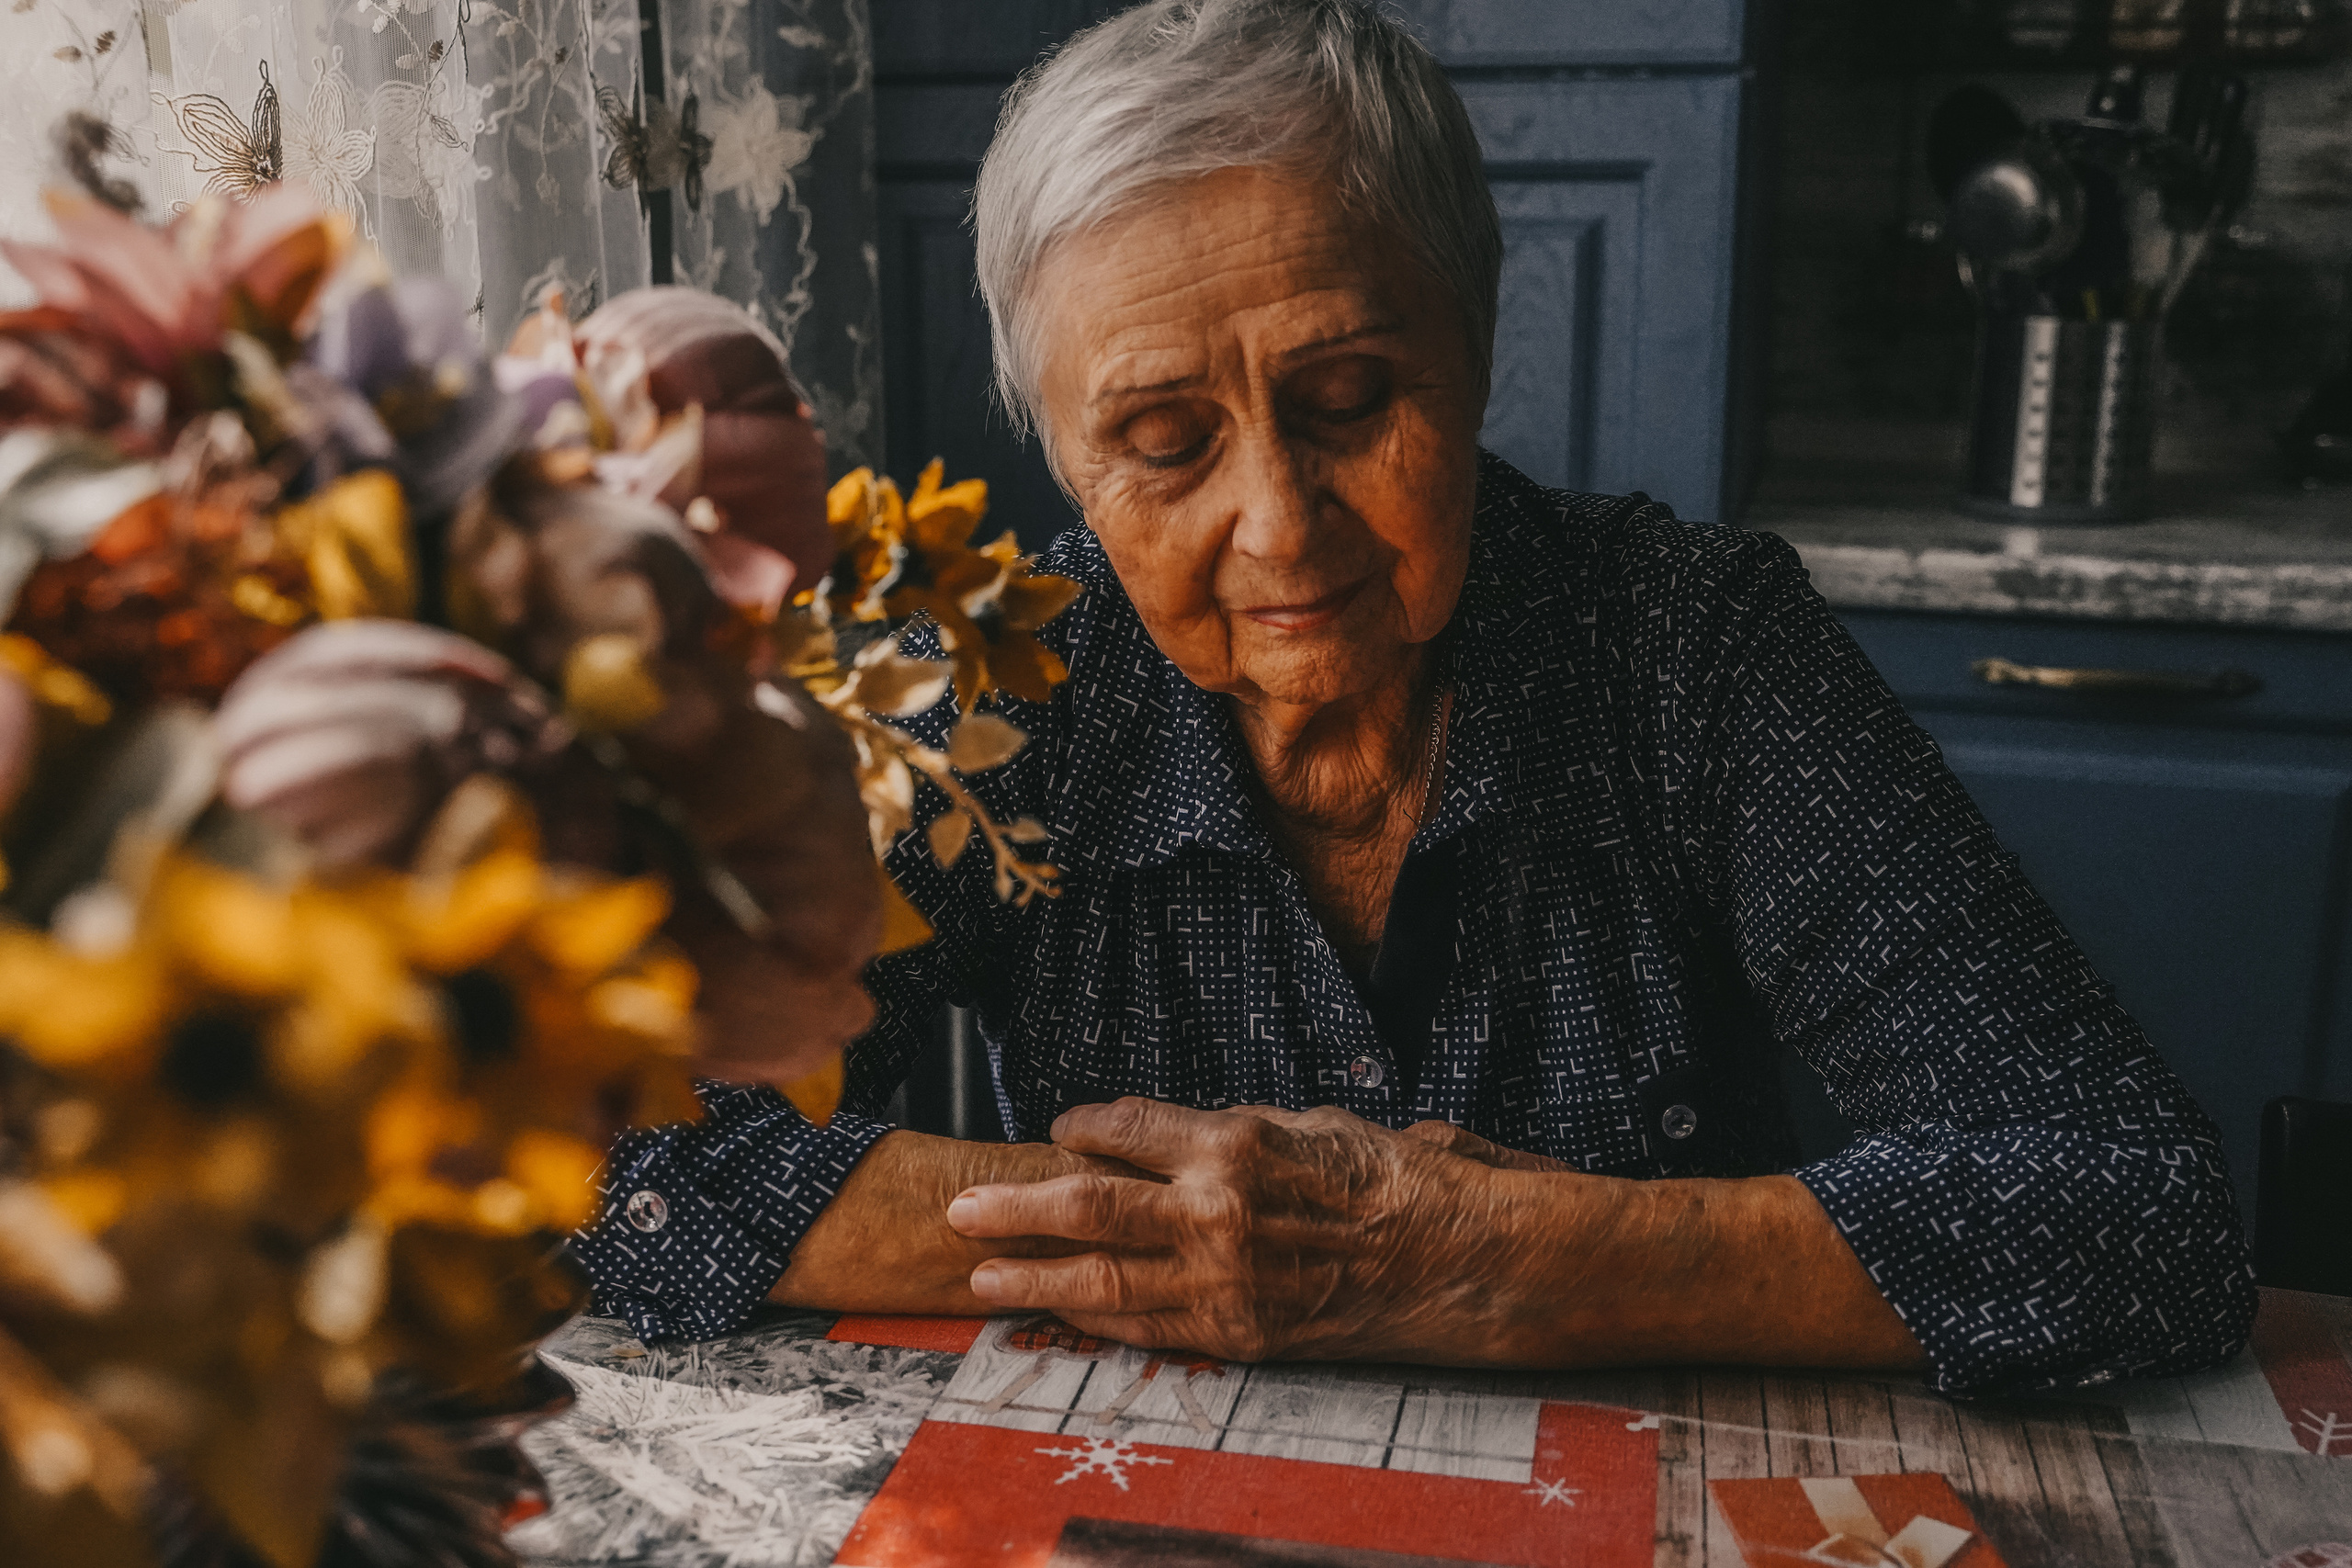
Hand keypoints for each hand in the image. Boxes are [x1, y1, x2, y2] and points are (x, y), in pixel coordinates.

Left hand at [943, 1098, 1580, 1362]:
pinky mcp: (1238, 1331)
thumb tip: (1178, 1134)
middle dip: (1013, 1207)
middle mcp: (1215, 1207)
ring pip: (1101, 1275)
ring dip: (1030, 1275)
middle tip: (960, 1209)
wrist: (1455, 1257)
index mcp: (1233, 1139)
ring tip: (979, 1277)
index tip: (1057, 1128)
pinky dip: (1092, 1318)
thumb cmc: (1389, 1180)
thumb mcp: (1309, 1124)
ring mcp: (1222, 1276)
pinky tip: (1055, 1311)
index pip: (1124, 1126)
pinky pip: (1147, 1325)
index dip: (1081, 1127)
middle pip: (1086, 1203)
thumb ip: (1235, 1133)